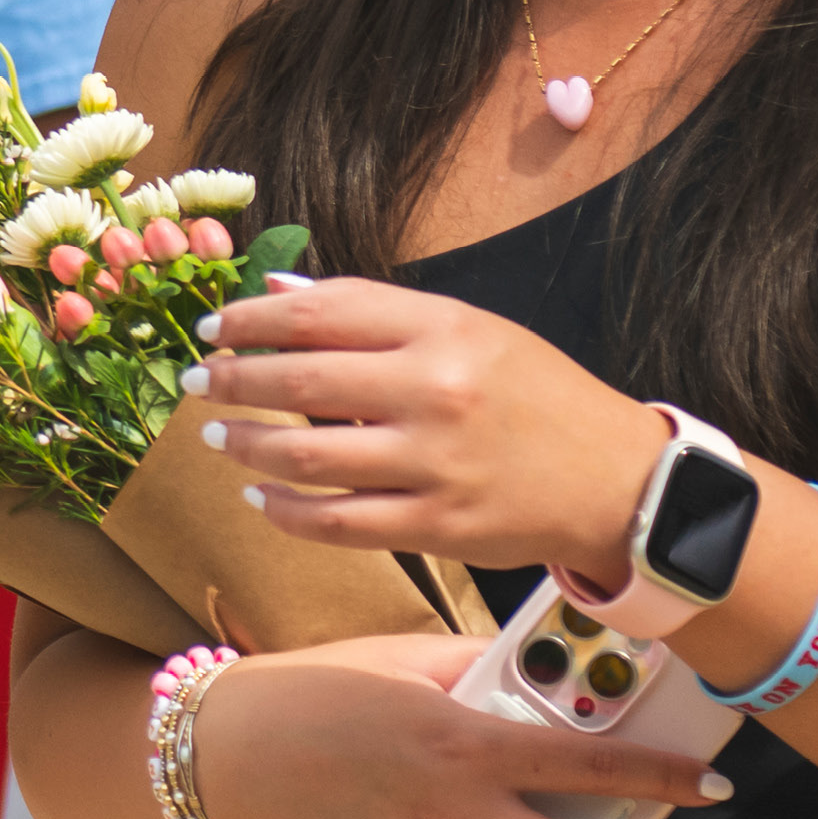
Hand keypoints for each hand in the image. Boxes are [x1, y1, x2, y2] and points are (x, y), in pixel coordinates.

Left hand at [194, 278, 667, 582]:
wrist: (619, 482)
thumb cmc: (535, 396)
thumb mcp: (469, 329)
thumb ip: (371, 310)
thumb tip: (273, 291)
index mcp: (445, 330)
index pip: (320, 313)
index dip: (251, 320)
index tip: (212, 326)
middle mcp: (437, 392)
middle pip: (300, 383)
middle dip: (232, 380)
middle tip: (198, 381)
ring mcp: (436, 464)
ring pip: (306, 458)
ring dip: (246, 447)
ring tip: (218, 438)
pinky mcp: (438, 527)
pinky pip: (337, 522)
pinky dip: (285, 512)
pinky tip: (260, 497)